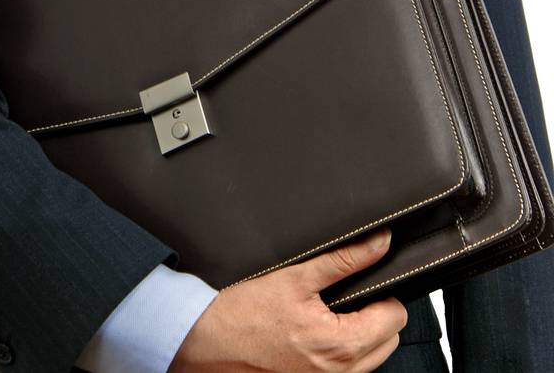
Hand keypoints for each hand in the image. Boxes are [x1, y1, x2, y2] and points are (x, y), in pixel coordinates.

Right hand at [171, 229, 406, 372]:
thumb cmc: (242, 313)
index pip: (395, 317)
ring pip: (372, 357)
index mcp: (341, 343)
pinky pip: (349, 370)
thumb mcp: (294, 277)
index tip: (359, 285)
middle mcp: (340, 371)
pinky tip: (316, 335)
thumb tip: (377, 242)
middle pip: (389, 340)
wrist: (207, 342)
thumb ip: (342, 260)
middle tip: (342, 298)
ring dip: (362, 336)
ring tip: (328, 316)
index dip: (382, 293)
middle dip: (375, 316)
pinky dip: (343, 351)